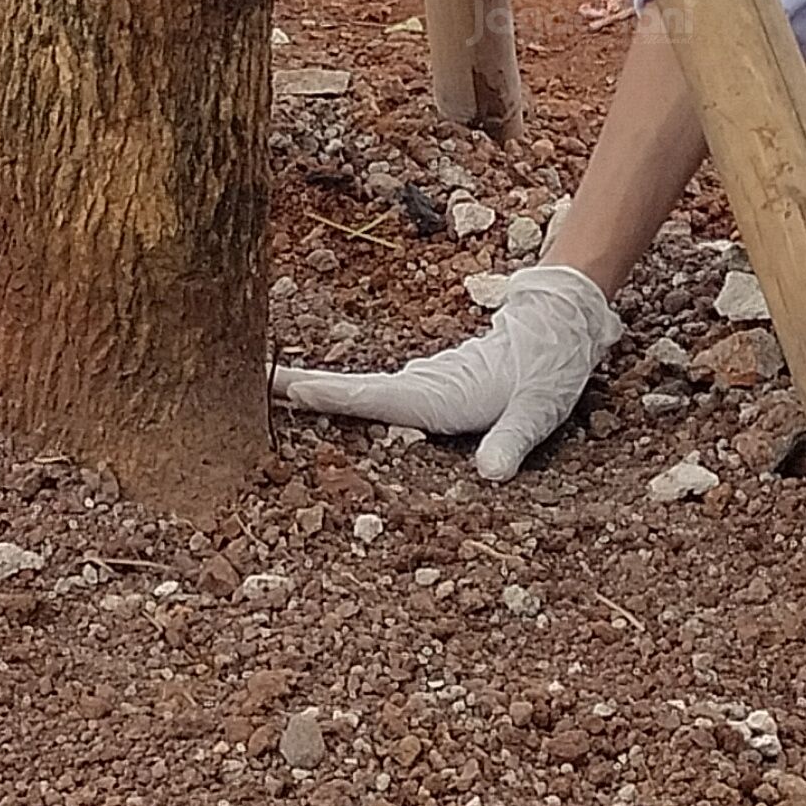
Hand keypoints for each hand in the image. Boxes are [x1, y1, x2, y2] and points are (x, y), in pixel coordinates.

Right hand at [273, 263, 621, 480]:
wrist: (557, 330)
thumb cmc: (546, 372)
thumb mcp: (535, 413)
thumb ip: (512, 444)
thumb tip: (493, 476)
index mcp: (434, 397)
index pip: (369, 398)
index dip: (326, 396)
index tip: (281, 388)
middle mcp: (419, 389)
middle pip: (349, 392)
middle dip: (300, 390)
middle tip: (248, 386)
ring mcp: (419, 385)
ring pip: (358, 390)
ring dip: (315, 391)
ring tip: (267, 393)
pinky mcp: (425, 387)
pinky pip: (374, 393)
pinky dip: (342, 395)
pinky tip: (325, 402)